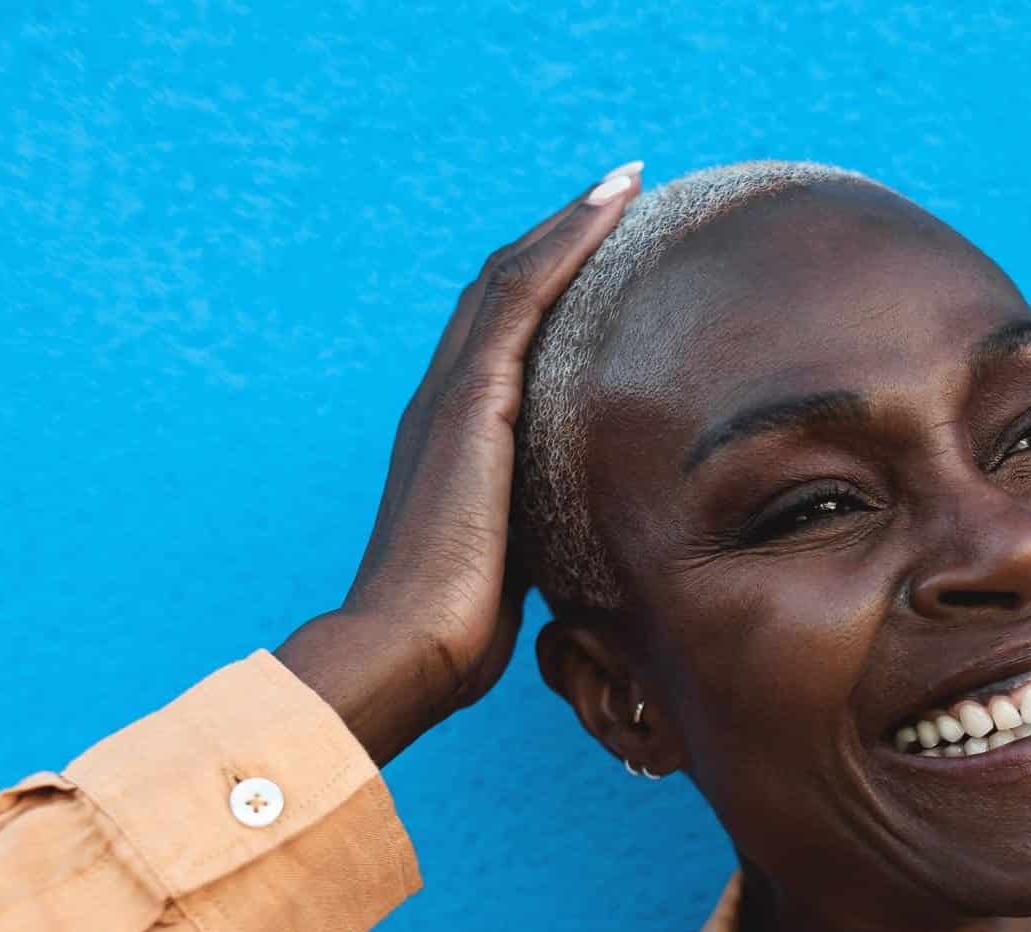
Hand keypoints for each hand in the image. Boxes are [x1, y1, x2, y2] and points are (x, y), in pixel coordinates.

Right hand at [277, 160, 642, 765]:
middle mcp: (445, 403)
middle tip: (618, 195)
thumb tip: (594, 555)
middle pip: (502, 291)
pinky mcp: (473, 402)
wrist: (406, 649)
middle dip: (559, 239)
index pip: (502, 342)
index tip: (599, 257)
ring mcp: (454, 396)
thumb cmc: (455, 635)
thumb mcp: (514, 569)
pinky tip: (609, 210)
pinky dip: (565, 244)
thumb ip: (542, 538)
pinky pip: (521, 296)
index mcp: (454, 442)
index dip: (546, 290)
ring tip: (624, 183)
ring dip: (569, 223)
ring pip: (511, 277)